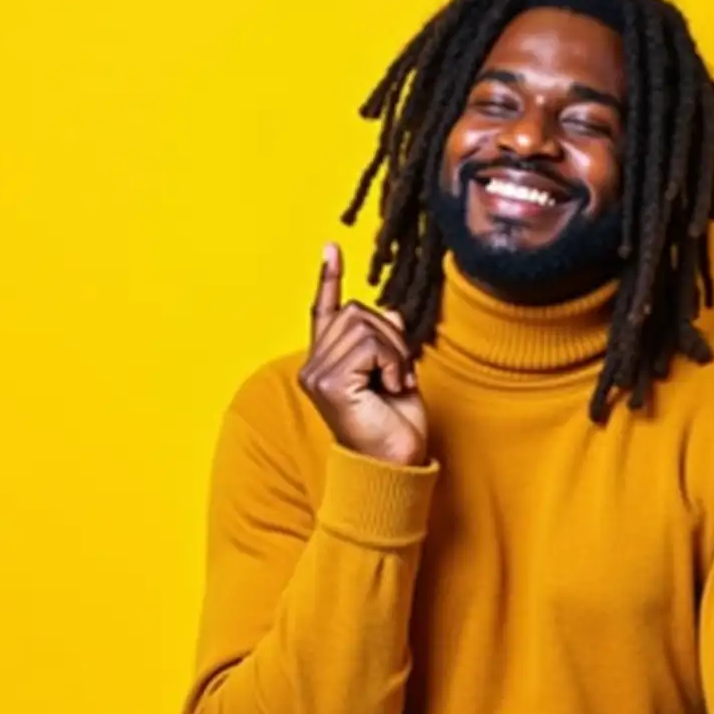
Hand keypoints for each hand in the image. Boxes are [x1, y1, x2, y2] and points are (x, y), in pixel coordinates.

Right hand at [298, 242, 427, 465]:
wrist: (395, 465)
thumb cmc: (396, 425)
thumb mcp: (395, 370)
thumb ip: (385, 339)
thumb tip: (387, 310)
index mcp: (328, 362)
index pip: (325, 310)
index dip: (329, 278)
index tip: (332, 248)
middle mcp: (314, 366)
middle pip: (356, 311)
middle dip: (390, 336)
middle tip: (398, 373)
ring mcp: (317, 373)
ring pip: (365, 325)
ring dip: (393, 352)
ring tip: (393, 383)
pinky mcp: (329, 382)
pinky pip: (370, 345)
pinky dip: (390, 363)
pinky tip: (389, 388)